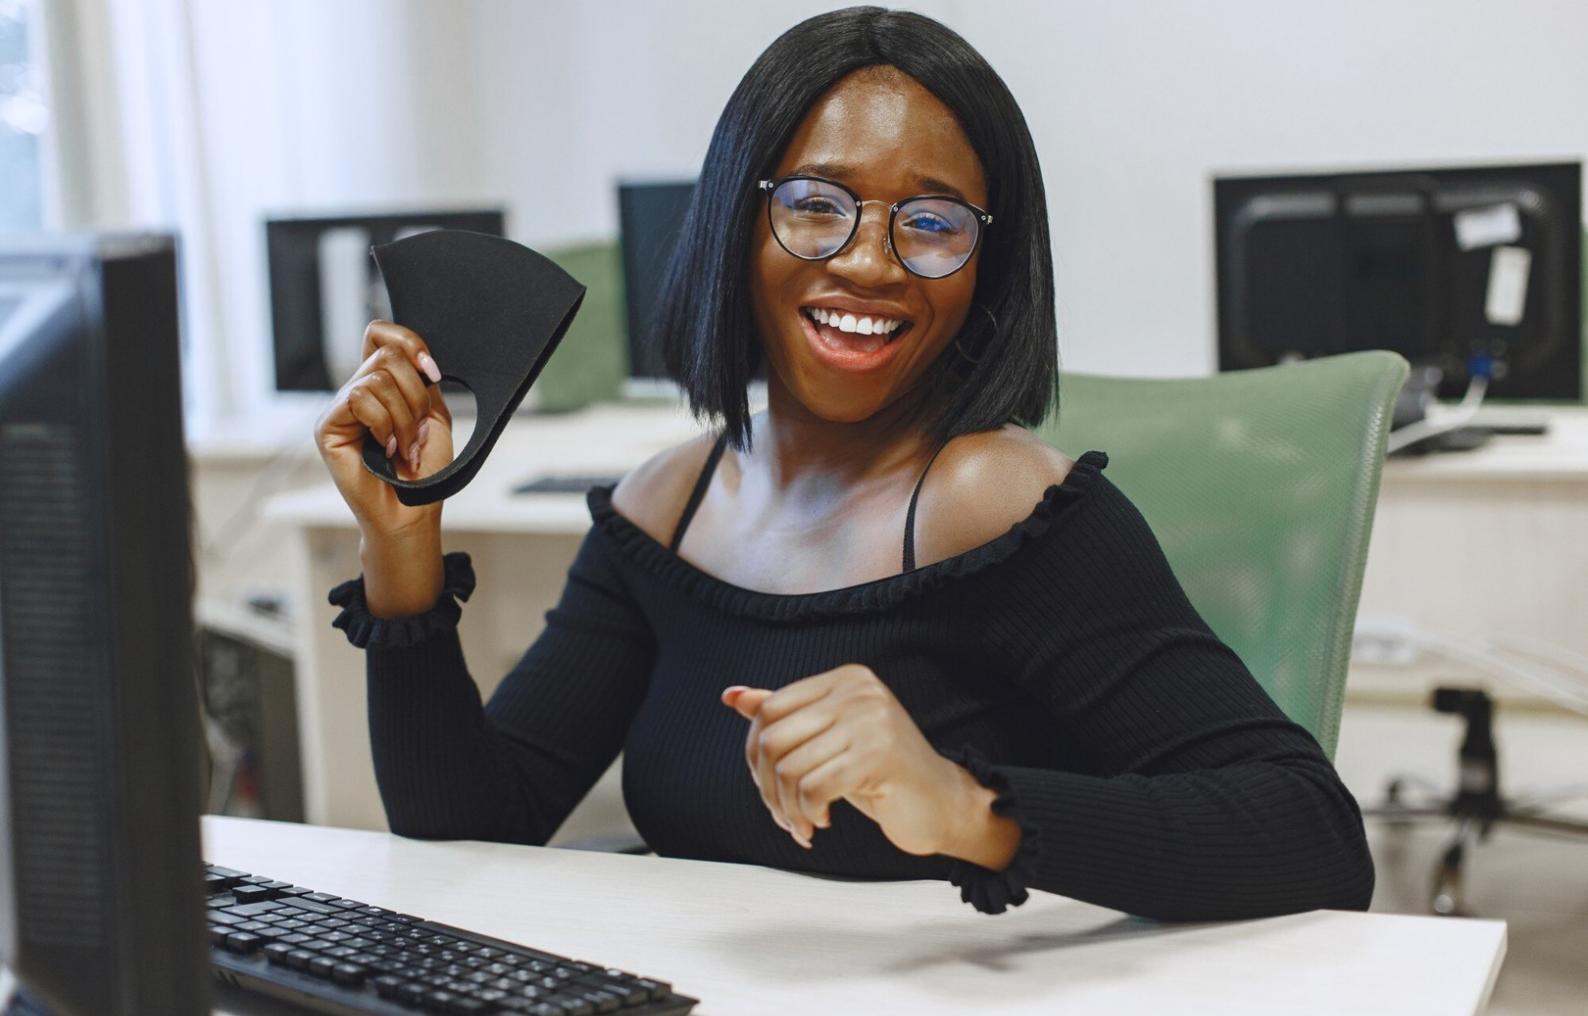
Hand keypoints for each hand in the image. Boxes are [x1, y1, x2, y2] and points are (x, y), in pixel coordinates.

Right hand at [313, 320, 454, 538]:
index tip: (432, 372)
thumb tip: (413, 356)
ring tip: (406, 448)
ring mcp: (340, 409)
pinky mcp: (327, 427)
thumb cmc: (425, 470)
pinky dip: (384, 425)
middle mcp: (357, 391)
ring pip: (377, 379)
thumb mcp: (433, 415)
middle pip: (387, 354)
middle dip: (416, 395)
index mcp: (382, 384)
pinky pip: (359, 399)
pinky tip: (387, 450)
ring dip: (404, 419)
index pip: (381, 334)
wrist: (414, 511)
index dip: (410, 342)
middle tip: (419, 431)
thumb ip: (421, 380)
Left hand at [720, 664, 962, 855]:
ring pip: (790, 768)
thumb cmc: (881, 773)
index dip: (755, 754)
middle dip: (768, 787)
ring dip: (788, 809)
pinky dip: (808, 813)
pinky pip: (814, 788)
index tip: (767, 785)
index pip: (770, 709)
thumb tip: (732, 696)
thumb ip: (785, 716)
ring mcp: (871, 720)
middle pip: (773, 738)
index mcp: (844, 679)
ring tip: (803, 823)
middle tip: (783, 815)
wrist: (941, 804)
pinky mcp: (879, 755)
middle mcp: (858, 691)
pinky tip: (822, 822)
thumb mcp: (828, 740)